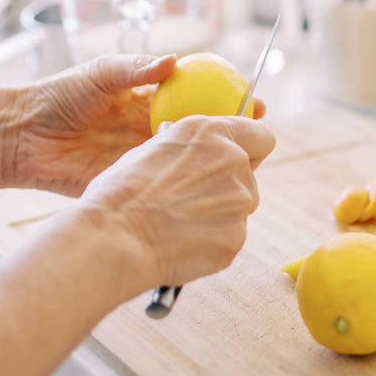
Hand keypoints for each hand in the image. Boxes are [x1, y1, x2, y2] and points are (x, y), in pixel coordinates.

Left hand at [16, 54, 265, 196]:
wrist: (23, 135)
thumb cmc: (59, 96)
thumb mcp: (101, 73)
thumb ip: (136, 69)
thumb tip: (173, 61)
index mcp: (150, 99)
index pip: (200, 97)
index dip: (229, 99)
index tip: (256, 101)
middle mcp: (153, 128)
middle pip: (204, 132)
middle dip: (234, 135)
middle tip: (260, 137)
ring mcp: (144, 156)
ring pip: (189, 160)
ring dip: (214, 161)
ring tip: (240, 161)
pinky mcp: (130, 181)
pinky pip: (162, 183)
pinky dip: (183, 184)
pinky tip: (203, 185)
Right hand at [78, 115, 275, 293]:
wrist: (114, 237)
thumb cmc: (121, 191)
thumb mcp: (153, 148)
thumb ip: (187, 147)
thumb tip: (191, 149)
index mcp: (211, 132)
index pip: (261, 135)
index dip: (252, 148)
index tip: (241, 158)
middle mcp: (233, 160)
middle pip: (249, 175)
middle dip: (229, 186)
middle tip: (193, 200)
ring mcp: (239, 200)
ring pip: (240, 208)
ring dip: (220, 214)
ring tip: (179, 224)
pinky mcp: (235, 237)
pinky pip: (229, 237)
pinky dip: (211, 242)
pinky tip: (180, 243)